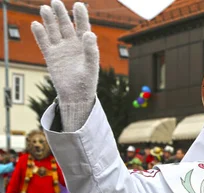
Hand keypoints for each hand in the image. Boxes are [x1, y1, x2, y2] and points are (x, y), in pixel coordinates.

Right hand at [31, 1, 98, 130]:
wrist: (75, 96)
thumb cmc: (87, 82)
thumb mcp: (91, 67)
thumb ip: (91, 51)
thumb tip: (89, 34)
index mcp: (85, 45)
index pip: (83, 27)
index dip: (81, 16)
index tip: (78, 5)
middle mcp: (72, 44)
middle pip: (66, 25)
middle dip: (61, 14)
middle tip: (56, 2)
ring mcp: (61, 49)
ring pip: (54, 31)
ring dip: (49, 20)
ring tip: (45, 8)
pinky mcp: (51, 56)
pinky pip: (44, 42)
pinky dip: (40, 34)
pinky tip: (36, 24)